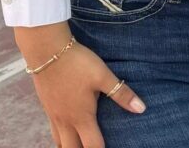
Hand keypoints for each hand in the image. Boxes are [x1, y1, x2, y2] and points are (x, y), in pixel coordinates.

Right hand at [16, 23, 145, 147]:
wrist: (47, 52)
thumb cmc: (78, 64)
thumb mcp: (103, 76)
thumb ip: (121, 93)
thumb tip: (141, 109)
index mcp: (82, 117)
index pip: (93, 146)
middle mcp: (65, 121)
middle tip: (94, 146)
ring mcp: (53, 115)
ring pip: (59, 142)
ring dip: (70, 146)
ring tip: (81, 144)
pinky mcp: (47, 107)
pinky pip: (53, 130)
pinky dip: (61, 136)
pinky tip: (67, 128)